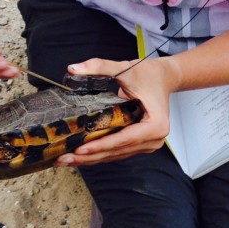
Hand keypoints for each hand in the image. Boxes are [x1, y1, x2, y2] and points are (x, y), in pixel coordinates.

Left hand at [55, 55, 180, 165]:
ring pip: (116, 155)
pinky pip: (118, 152)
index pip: (124, 139)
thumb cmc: (150, 74)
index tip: (80, 149)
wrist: (164, 78)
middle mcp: (154, 139)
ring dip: (92, 159)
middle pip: (117, 152)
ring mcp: (148, 144)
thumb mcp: (125, 69)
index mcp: (156, 125)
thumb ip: (99, 67)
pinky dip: (100, 154)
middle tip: (64, 159)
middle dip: (90, 157)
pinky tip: (81, 156)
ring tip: (67, 160)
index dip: (101, 145)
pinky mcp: (141, 144)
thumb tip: (73, 69)